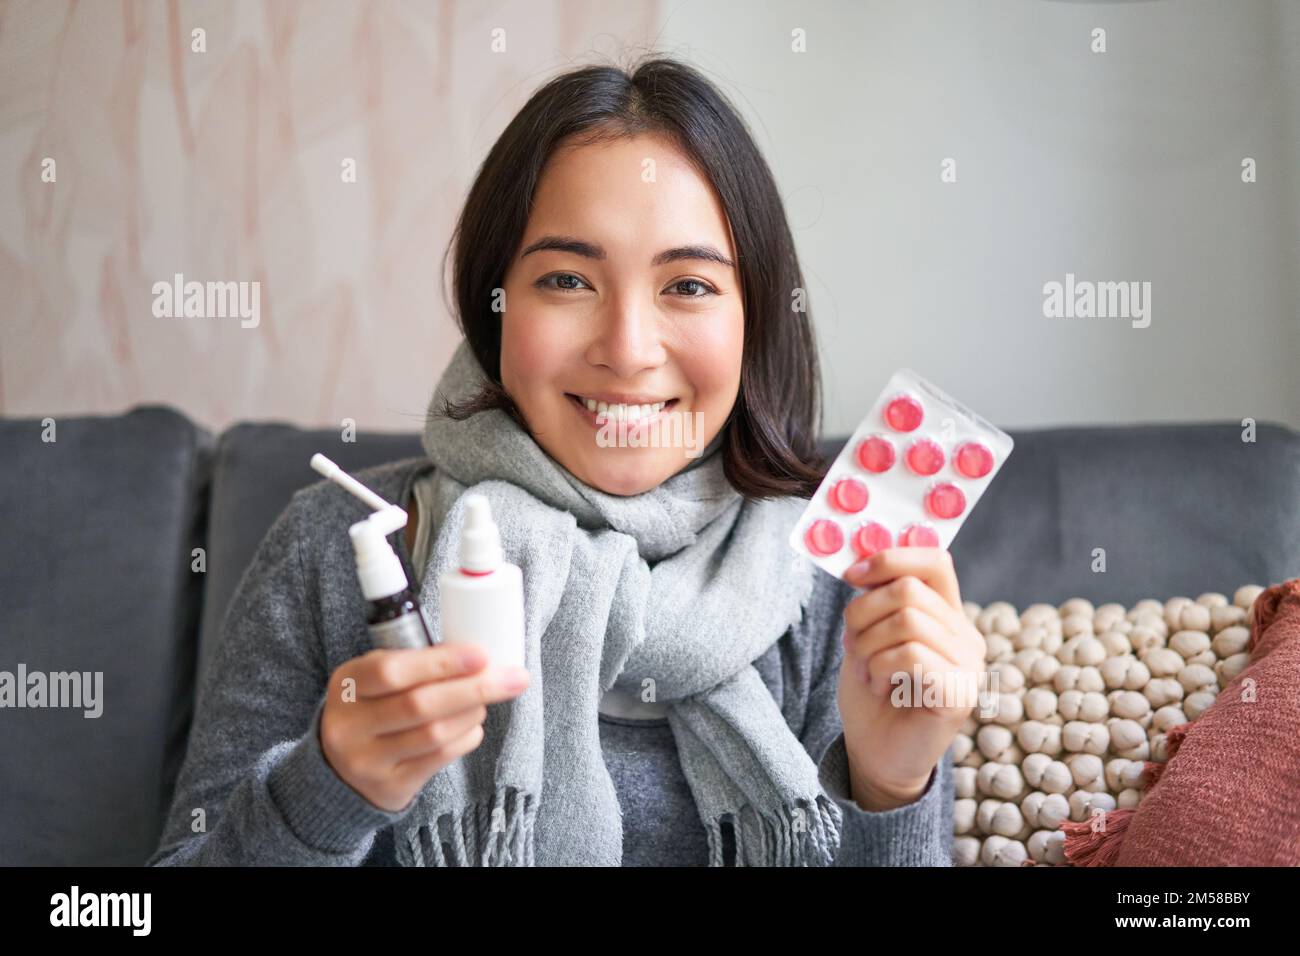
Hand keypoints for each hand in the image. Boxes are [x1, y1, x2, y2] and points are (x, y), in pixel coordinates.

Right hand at [320, 644, 529, 811]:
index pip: (391, 670)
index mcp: (346, 685)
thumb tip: (478, 655)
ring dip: (473, 713)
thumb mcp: (373, 680)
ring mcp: (367, 761)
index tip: (481, 655)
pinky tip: (474, 725)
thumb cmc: (372, 709)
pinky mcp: (389, 786)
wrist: (341, 771)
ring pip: (434, 734)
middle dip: (474, 688)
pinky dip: (466, 737)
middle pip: (420, 704)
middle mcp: (349, 726)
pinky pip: (439, 758)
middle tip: (514, 678)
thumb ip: (412, 664)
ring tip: (487, 701)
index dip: (440, 662)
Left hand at [837, 547, 985, 810]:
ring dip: (868, 646)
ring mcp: (969, 666)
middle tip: (852, 645)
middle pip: (909, 589)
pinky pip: (911, 656)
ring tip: (867, 672)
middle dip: (863, 612)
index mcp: (947, 615)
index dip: (890, 558)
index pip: (935, 561)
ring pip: (907, 620)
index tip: (851, 576)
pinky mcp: (960, 694)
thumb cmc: (873, 695)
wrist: (876, 756)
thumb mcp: (867, 636)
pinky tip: (882, 689)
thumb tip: (860, 563)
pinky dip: (880, 669)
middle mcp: (966, 636)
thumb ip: (874, 602)